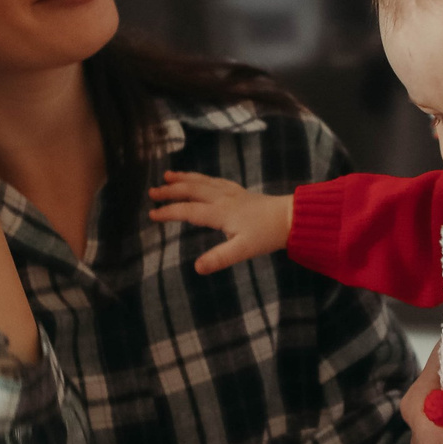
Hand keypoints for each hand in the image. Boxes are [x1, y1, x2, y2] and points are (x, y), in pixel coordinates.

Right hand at [147, 171, 295, 273]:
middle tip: (152, 191)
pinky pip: (215, 180)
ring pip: (202, 181)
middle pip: (191, 190)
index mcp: (220, 212)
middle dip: (170, 191)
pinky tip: (199, 178)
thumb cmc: (267, 235)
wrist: (291, 217)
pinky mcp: (240, 192)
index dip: (169, 212)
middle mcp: (222, 199)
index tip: (152, 214)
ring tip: (168, 175)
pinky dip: (202, 177)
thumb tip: (197, 268)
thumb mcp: (242, 250)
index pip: (188, 211)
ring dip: (184, 178)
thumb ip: (219, 258)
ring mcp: (231, 192)